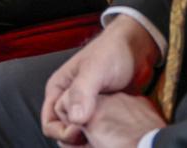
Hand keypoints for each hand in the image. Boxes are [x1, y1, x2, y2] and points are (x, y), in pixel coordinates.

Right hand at [42, 16, 159, 143]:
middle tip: (96, 143)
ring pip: (81, 133)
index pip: (50, 123)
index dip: (62, 133)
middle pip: (64, 132)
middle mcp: (68, 100)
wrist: (136, 48)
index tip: (82, 133)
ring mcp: (85, 107)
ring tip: (106, 141)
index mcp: (58, 89)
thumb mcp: (95, 70)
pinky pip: (97, 131)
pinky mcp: (102, 112)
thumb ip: (82, 92)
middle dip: (76, 141)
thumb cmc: (112, 52)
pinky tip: (115, 136)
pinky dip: (103, 137)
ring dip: (91, 140)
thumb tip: (74, 119)